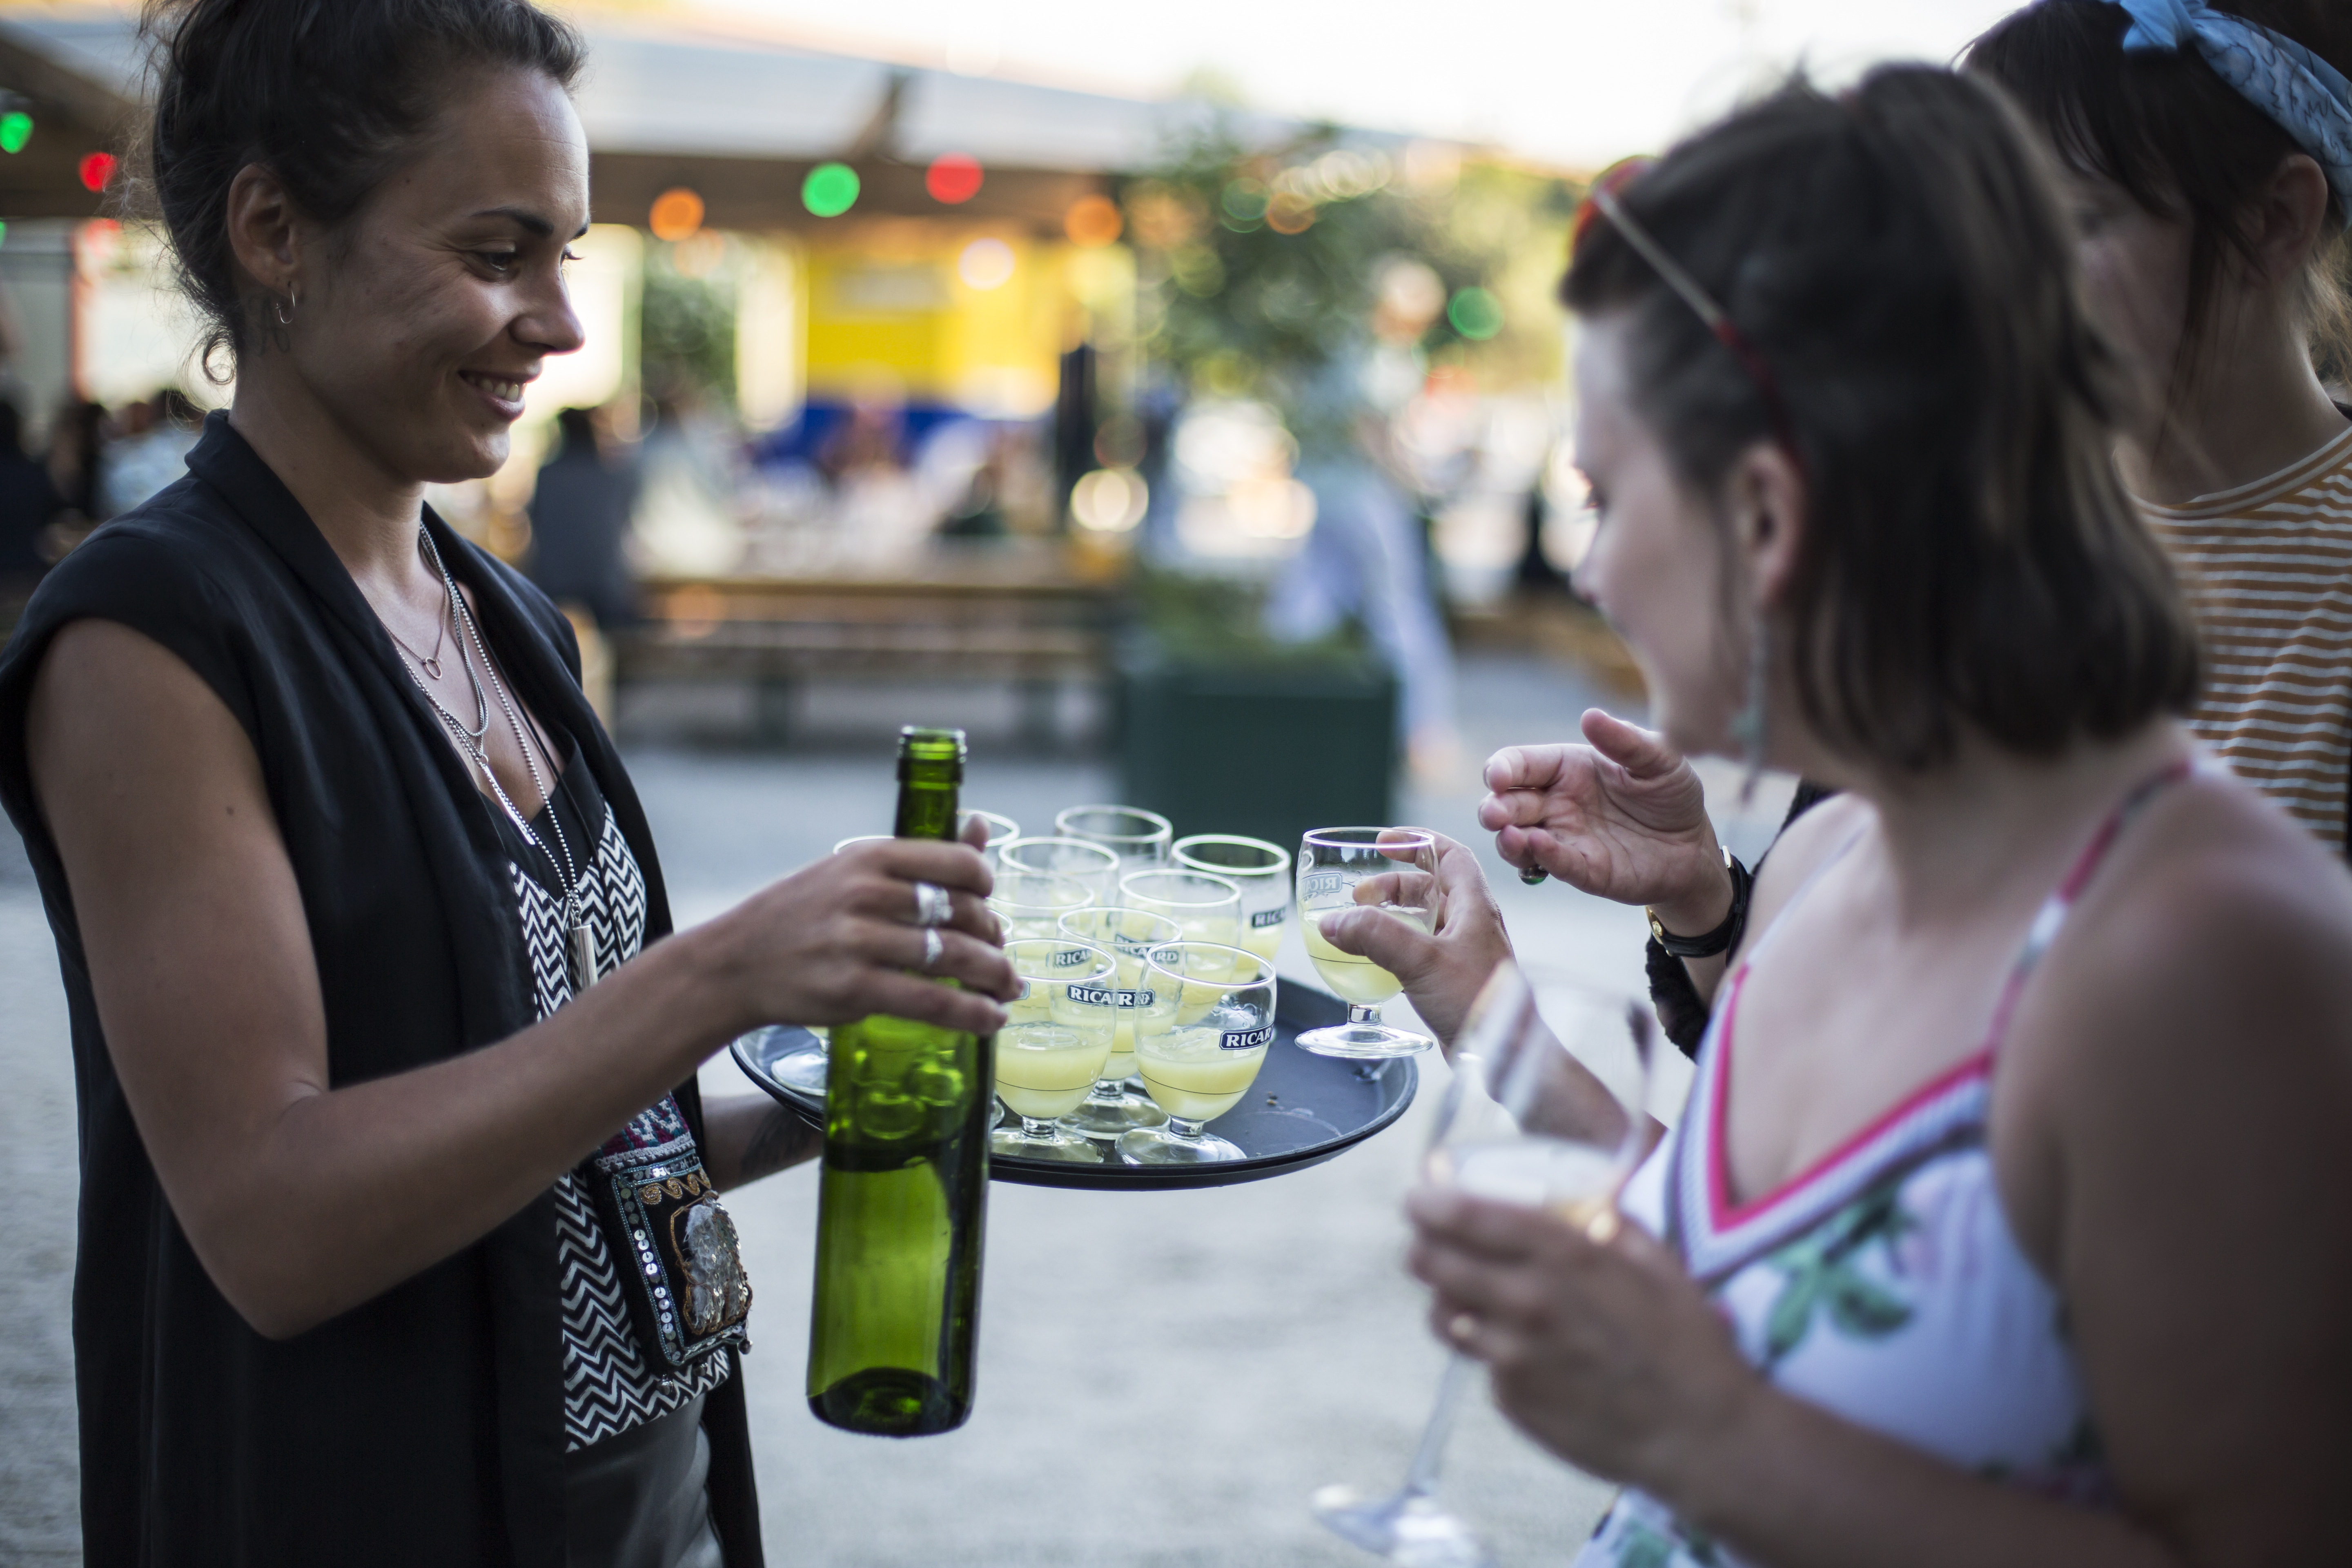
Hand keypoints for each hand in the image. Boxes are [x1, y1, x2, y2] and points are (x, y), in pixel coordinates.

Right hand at [706, 837, 1014, 1038]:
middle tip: (1001, 957)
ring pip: (953, 956)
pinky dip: (971, 1012)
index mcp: (870, 856)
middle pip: (961, 912)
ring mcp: (858, 941)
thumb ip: (920, 855)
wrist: (735, 962)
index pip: (957, 862)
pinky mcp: (854, 988)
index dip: (986, 886)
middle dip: (993, 938)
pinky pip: (931, 1001)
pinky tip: (990, 1018)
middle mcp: (865, 893)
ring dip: (995, 976)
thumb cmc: (802, 914)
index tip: (989, 903)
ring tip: (1008, 989)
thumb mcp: (853, 868)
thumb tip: (982, 825)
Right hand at [1313, 829, 1510, 1048]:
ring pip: (1422, 921)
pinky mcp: (1451, 980)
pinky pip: (1418, 951)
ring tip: (1359, 924)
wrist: (1506, 1053)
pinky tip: (1373, 960)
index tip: (1385, 842)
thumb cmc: (1478, 1001)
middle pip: (1429, 887)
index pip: (1450, 855)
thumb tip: (1333, 921)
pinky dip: (1394, 947)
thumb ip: (1376, 936)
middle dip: (1392, 885)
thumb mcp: (1422, 961)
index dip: (1418, 841)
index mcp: (1474, 907)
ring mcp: (1462, 953)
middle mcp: (1470, 925)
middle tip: (1358, 896)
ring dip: (1390, 916)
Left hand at [1406, 1186, 1760, 1491]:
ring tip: (1466, 1293)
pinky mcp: (1510, 1400)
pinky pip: (1479, 1361)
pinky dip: (1489, 1349)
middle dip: (1423, 1246)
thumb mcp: (1659, 1265)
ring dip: (1446, 1298)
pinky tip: (1522, 1349)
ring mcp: (1512, 1356)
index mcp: (1563, 1257)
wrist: (1698, 1437)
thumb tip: (1589, 1201)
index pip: (1466, 1216)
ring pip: (1442, 1314)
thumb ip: (1613, 1225)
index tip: (1419, 1197)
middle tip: (1429, 1241)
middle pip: (1432, 1262)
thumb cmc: (1689, 1346)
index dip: (1429, 1202)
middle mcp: (1527, 1302)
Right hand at [1479, 710, 1731, 934]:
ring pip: (1518, 840)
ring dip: (1507, 840)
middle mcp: (1555, 804)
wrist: (1693, 845)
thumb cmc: (1670, 794)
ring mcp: (1565, 839)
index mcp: (1565, 769)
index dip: (1501, 768)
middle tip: (1495, 813)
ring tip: (1512, 835)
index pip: (1520, 764)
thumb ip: (1625, 740)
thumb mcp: (1657, 760)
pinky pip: (1555, 865)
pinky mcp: (1582, 871)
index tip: (1497, 776)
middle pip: (1508, 804)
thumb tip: (1590, 715)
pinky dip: (1543, 857)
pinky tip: (1539, 847)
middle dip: (1494, 808)